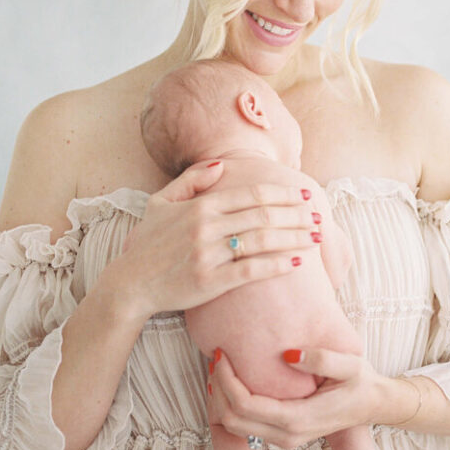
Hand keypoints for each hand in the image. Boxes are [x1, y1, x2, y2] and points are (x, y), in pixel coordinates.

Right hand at [98, 161, 318, 321]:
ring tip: (316, 237)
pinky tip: (298, 262)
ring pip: (262, 240)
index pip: (251, 194)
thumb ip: (191, 181)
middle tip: (319, 215)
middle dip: (297, 214)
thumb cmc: (148, 244)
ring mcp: (208, 255)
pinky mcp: (210, 282)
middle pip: (263, 214)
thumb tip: (222, 165)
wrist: (130, 284)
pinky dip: (278, 264)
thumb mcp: (160, 203)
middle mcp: (206, 227)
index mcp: (199, 206)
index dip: (283, 193)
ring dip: (295, 237)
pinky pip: (252, 270)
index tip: (304, 195)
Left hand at [207, 346, 390, 448]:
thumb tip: (287, 355)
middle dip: (218, 388)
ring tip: (222, 365)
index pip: (245, 405)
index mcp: (298, 418)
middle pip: (231, 420)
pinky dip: (231, 403)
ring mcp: (284, 439)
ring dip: (221, 397)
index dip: (227, 380)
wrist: (374, 405)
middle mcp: (287, 435)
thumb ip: (323, 359)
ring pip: (233, 426)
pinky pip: (244, 425)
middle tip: (217, 356)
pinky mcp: (282, 435)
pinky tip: (234, 378)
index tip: (222, 353)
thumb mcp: (350, 364)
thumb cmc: (362, 381)